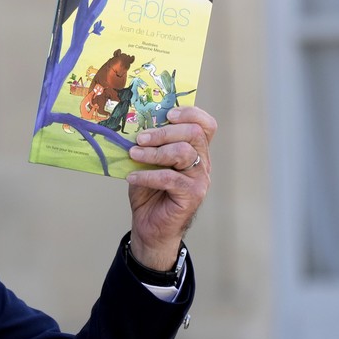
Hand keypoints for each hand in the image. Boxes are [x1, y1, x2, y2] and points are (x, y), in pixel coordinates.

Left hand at [125, 106, 216, 270]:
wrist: (150, 225)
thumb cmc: (149, 191)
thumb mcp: (146, 162)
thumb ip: (148, 144)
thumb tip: (133, 126)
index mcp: (194, 150)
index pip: (205, 124)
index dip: (191, 114)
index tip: (168, 113)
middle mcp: (202, 162)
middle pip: (194, 133)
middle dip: (164, 131)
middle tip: (140, 138)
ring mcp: (199, 179)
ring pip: (184, 152)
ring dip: (154, 152)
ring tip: (133, 154)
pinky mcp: (192, 195)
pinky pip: (171, 178)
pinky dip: (148, 175)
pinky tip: (133, 177)